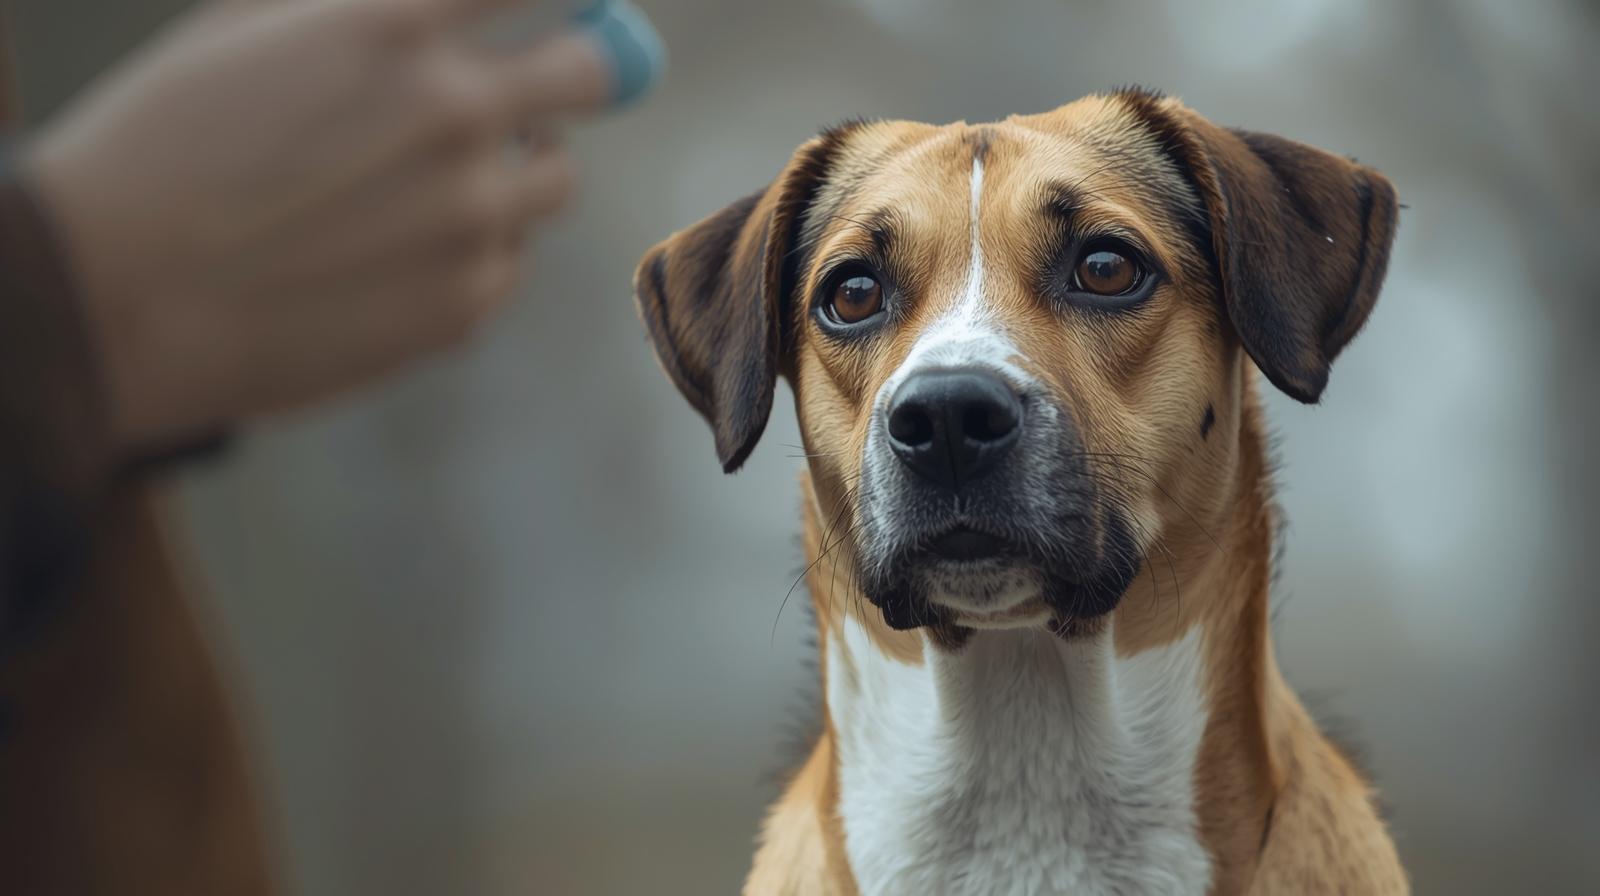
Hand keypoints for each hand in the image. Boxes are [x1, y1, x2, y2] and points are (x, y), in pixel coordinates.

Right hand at [23, 0, 614, 452]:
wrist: (110, 299)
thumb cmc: (161, 146)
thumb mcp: (244, 26)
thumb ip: (358, 6)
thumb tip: (446, 13)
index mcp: (395, 27)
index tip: (549, 2)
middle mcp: (456, 115)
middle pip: (592, 72)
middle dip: (579, 66)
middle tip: (555, 77)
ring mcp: (470, 219)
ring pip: (553, 181)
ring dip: (516, 170)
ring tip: (436, 183)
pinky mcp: (465, 306)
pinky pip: (506, 263)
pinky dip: (470, 253)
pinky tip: (392, 257)